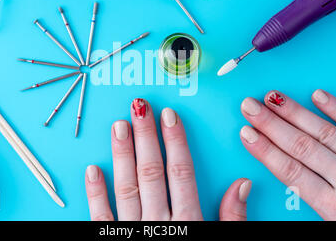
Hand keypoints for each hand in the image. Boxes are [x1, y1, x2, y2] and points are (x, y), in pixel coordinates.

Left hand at [85, 98, 251, 220]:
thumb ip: (232, 219)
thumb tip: (242, 184)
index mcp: (188, 224)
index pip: (181, 172)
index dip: (175, 141)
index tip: (169, 115)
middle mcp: (158, 225)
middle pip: (152, 173)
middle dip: (146, 137)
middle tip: (139, 107)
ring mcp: (132, 235)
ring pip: (126, 188)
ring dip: (121, 156)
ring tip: (118, 126)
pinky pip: (101, 218)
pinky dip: (95, 193)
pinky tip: (92, 169)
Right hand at [240, 90, 335, 219]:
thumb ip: (313, 207)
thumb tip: (286, 184)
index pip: (290, 171)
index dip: (265, 150)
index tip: (246, 134)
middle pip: (300, 146)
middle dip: (270, 124)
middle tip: (249, 107)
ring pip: (324, 132)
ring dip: (294, 112)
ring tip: (272, 97)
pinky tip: (318, 95)